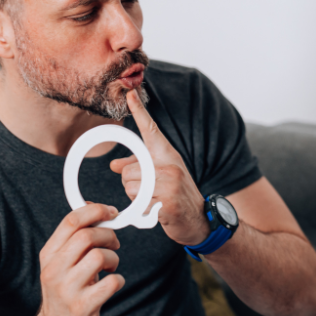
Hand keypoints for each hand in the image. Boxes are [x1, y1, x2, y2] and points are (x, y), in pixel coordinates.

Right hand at [34, 202, 124, 315]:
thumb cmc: (64, 291)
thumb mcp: (60, 263)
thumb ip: (74, 238)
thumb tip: (94, 208)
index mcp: (48, 255)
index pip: (71, 222)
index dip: (95, 211)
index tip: (111, 212)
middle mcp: (54, 270)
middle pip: (87, 236)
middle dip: (108, 235)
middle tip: (114, 243)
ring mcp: (68, 290)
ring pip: (100, 257)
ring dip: (114, 259)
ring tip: (111, 267)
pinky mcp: (83, 307)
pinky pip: (112, 283)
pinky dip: (119, 280)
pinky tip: (112, 283)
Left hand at [109, 88, 209, 245]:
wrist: (201, 221)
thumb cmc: (178, 197)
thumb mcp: (161, 178)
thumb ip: (137, 169)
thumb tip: (114, 166)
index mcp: (168, 155)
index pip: (151, 130)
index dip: (139, 111)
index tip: (129, 94)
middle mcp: (170, 165)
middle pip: (128, 171)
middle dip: (132, 185)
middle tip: (150, 193)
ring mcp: (170, 183)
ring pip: (130, 187)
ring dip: (137, 199)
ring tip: (155, 201)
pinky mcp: (168, 202)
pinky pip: (139, 204)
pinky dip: (144, 211)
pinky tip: (158, 212)